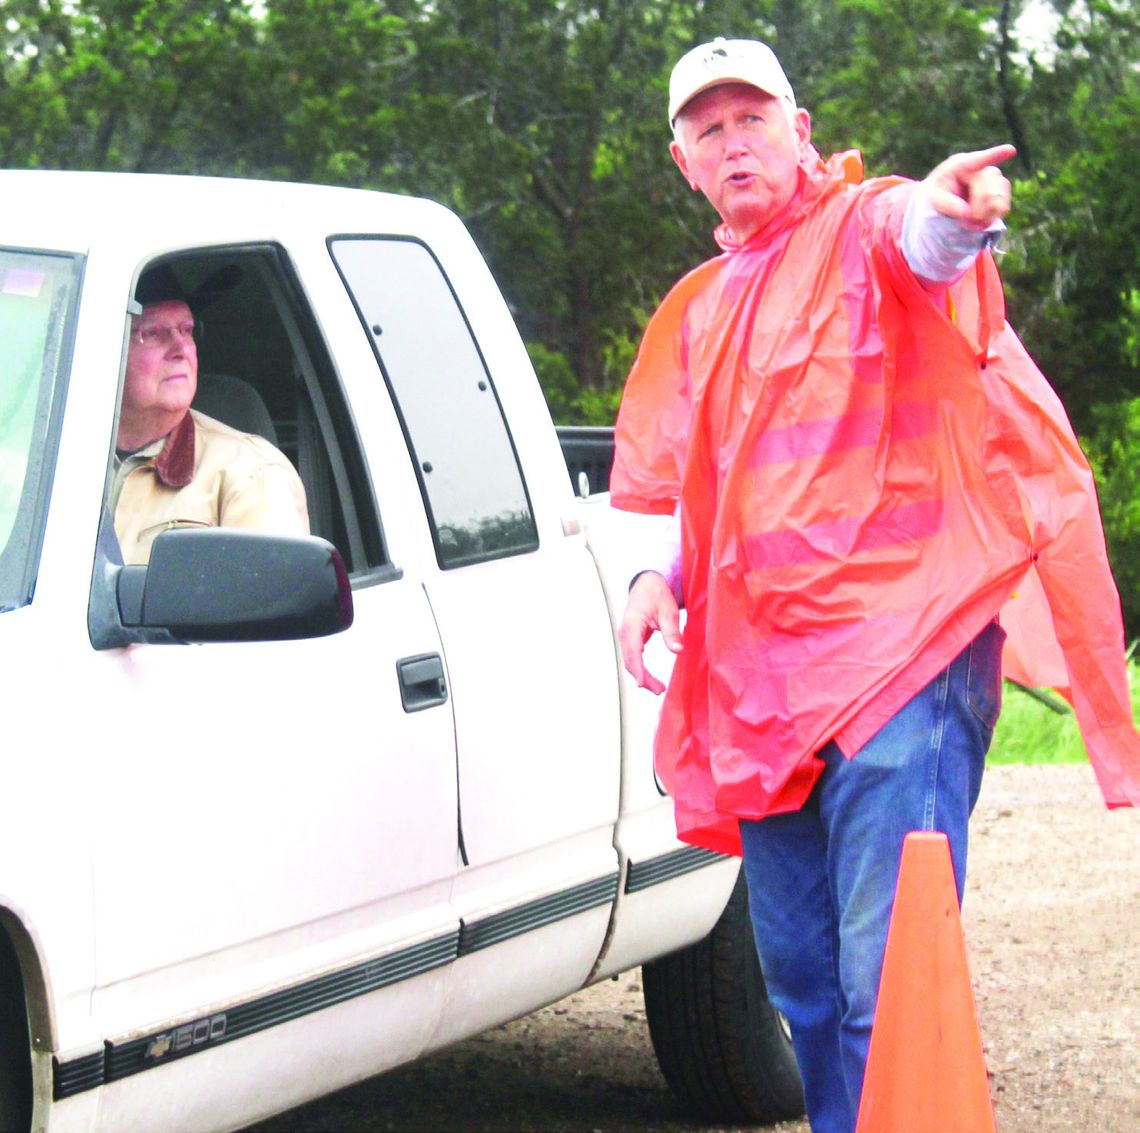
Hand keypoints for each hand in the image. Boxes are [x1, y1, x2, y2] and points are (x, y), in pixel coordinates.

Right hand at [618, 571, 682, 695]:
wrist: (646, 585)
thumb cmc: (657, 596)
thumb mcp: (668, 611)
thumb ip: (671, 631)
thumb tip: (677, 650)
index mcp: (632, 624)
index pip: (633, 651)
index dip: (637, 669)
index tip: (643, 684)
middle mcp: (625, 632)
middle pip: (630, 660)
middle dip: (642, 678)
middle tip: (659, 690)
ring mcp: (626, 636)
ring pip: (629, 661)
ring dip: (641, 675)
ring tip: (658, 688)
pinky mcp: (630, 639)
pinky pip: (632, 657)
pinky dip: (639, 668)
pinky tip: (649, 678)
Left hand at [923, 144, 1016, 230]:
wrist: (946, 198)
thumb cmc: (938, 193)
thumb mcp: (935, 198)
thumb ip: (948, 204)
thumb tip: (966, 212)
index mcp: (962, 165)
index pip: (979, 160)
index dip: (996, 155)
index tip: (1010, 150)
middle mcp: (981, 169)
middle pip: (989, 190)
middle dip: (978, 210)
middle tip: (965, 222)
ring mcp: (994, 179)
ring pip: (999, 198)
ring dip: (986, 216)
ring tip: (971, 224)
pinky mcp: (1001, 191)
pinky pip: (1004, 206)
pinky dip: (992, 218)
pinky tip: (981, 223)